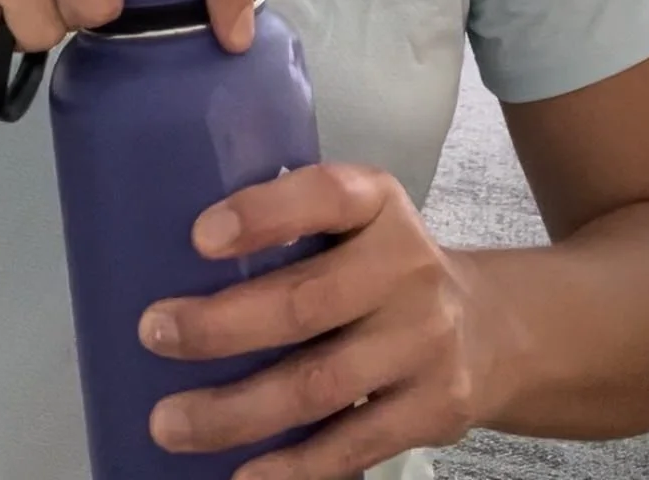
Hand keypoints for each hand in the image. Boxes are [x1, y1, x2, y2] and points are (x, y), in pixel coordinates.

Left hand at [138, 164, 486, 478]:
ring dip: (236, 410)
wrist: (493, 329)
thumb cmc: (386, 270)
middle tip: (155, 335)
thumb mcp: (358, 223)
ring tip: (171, 422)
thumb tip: (177, 268)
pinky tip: (241, 474)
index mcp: (379, 204)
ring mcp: (424, 343)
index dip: (263, 213)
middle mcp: (408, 267)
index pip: (325, 196)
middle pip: (306, 303)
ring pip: (318, 385)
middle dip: (221, 326)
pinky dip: (291, 467)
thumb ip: (295, 230)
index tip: (199, 238)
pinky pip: (351, 444)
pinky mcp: (433, 410)